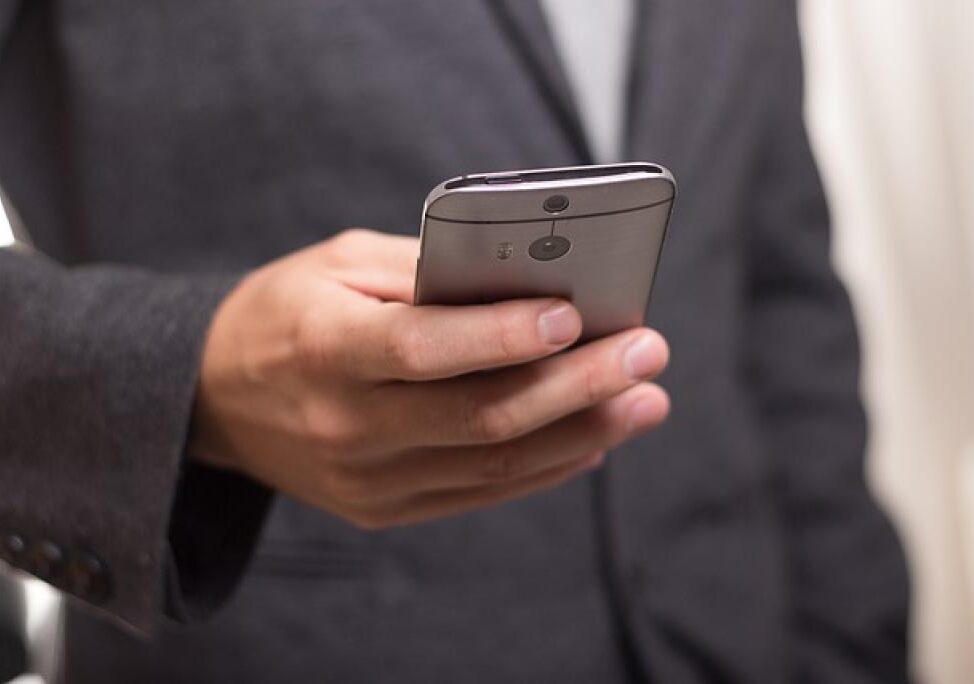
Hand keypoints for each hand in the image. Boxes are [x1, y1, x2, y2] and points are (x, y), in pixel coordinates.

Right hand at [191, 229, 669, 528]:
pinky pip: (480, 494)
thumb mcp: (339, 263)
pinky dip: (545, 466)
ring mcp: (367, 480)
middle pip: (481, 416)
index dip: (502, 336)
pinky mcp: (384, 508)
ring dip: (581, 432)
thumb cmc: (286, 312)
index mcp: (326, 348)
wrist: (215, 399)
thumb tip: (525, 280)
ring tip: (644, 400)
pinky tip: (593, 438)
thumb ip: (425, 269)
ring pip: (495, 465)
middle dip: (577, 385)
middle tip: (647, 352)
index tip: (575, 314)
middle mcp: (347, 425)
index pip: (424, 349)